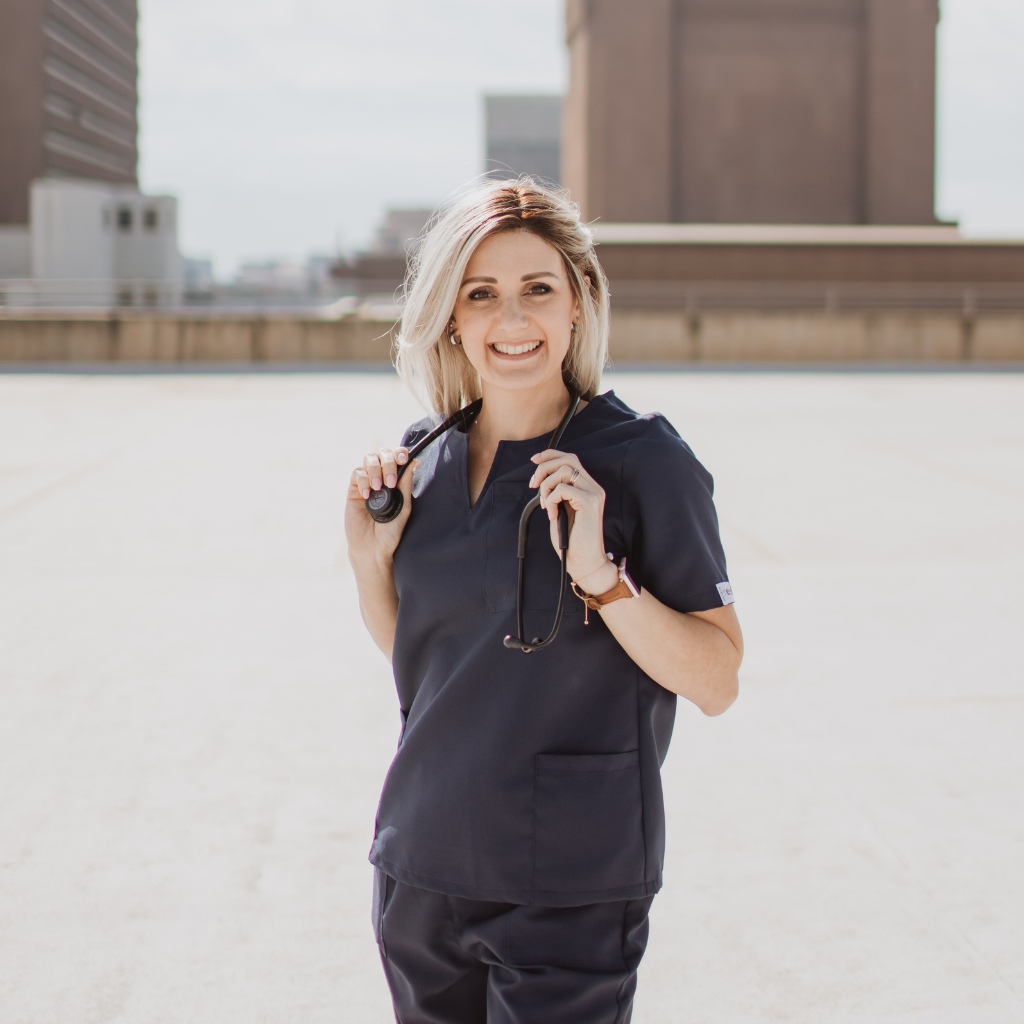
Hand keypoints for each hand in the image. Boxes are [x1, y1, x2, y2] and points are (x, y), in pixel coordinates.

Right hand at [345, 446, 415, 577]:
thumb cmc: (391, 531)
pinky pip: (357, 473)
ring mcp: (367, 482)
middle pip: (383, 453)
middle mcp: (382, 477)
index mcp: (396, 480)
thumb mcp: (403, 507)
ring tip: (379, 488)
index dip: (400, 452)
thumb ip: (406, 485)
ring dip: (375, 469)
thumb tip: (415, 461)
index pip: (397, 457)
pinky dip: (363, 480)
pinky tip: (367, 495)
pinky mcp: (354, 490)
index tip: (404, 458)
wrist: (374, 548)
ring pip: (369, 458)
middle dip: (388, 462)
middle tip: (391, 482)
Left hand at [528, 450, 618, 594]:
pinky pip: (562, 489)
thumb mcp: (560, 509)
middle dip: (544, 468)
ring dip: (546, 487)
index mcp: (587, 486)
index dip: (550, 454)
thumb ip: (556, 492)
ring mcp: (593, 493)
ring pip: (563, 471)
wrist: (584, 561)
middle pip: (567, 459)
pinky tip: (552, 515)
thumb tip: (541, 477)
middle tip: (533, 485)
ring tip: (545, 505)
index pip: (570, 458)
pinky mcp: (589, 502)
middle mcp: (593, 486)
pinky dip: (551, 500)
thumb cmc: (571, 540)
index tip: (534, 460)